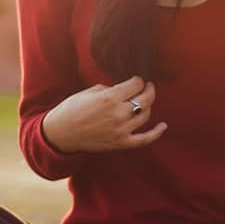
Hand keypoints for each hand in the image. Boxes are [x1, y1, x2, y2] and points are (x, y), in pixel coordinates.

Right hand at [42, 75, 166, 153]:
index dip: (138, 80)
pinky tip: (163, 126)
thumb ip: (110, 88)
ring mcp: (121, 130)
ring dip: (148, 106)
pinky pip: (144, 139)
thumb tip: (124, 88)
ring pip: (145, 115)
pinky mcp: (121, 143)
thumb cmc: (71, 109)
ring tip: (144, 101)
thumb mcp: (89, 91)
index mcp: (110, 97)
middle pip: (145, 98)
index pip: (136, 84)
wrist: (61, 134)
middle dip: (148, 89)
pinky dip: (156, 133)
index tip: (136, 80)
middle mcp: (118, 113)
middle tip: (147, 86)